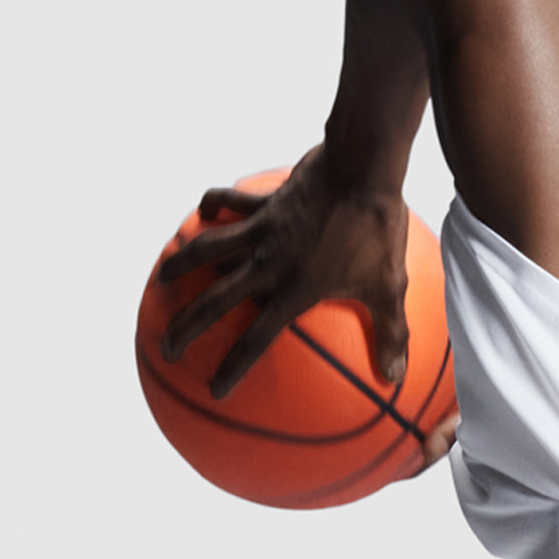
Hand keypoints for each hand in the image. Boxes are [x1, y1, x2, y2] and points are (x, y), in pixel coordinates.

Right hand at [156, 146, 414, 402]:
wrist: (362, 167)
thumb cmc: (377, 230)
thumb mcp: (389, 287)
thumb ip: (391, 333)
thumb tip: (396, 378)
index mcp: (293, 291)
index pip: (255, 340)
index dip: (232, 368)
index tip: (213, 391)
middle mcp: (268, 264)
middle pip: (214, 301)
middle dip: (186, 328)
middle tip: (167, 349)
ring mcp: (261, 230)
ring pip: (207, 249)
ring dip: (181, 263)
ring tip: (162, 278)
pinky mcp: (265, 201)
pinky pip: (230, 202)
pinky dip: (214, 204)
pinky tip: (203, 210)